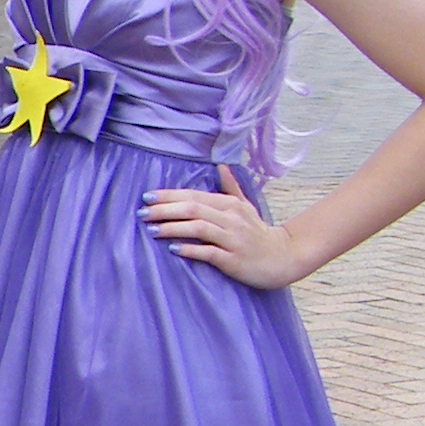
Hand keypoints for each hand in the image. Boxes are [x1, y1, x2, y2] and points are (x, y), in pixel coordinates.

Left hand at [143, 168, 305, 288]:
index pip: (194, 196)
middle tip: (142, 213)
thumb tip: (220, 166)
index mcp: (230, 204)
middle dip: (165, 210)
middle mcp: (232, 218)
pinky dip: (191, 249)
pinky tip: (174, 249)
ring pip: (199, 228)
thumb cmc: (257, 231)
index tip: (146, 197)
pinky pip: (209, 252)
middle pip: (193, 209)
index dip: (169, 196)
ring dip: (173, 228)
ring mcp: (233, 239)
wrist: (283, 257)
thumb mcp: (246, 206)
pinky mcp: (234, 259)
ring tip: (152, 230)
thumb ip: (230, 187)